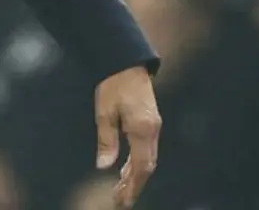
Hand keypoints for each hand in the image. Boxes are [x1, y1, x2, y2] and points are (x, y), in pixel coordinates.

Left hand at [94, 66, 160, 207]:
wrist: (127, 63)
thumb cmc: (113, 85)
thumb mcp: (104, 112)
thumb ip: (106, 140)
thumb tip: (104, 167)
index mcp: (143, 130)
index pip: (141, 166)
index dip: (133, 185)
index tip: (123, 200)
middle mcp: (153, 131)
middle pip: (147, 166)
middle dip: (134, 185)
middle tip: (120, 200)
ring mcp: (154, 127)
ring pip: (148, 159)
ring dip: (135, 175)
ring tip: (121, 189)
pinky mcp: (151, 122)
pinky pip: (147, 149)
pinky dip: (137, 163)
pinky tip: (126, 168)